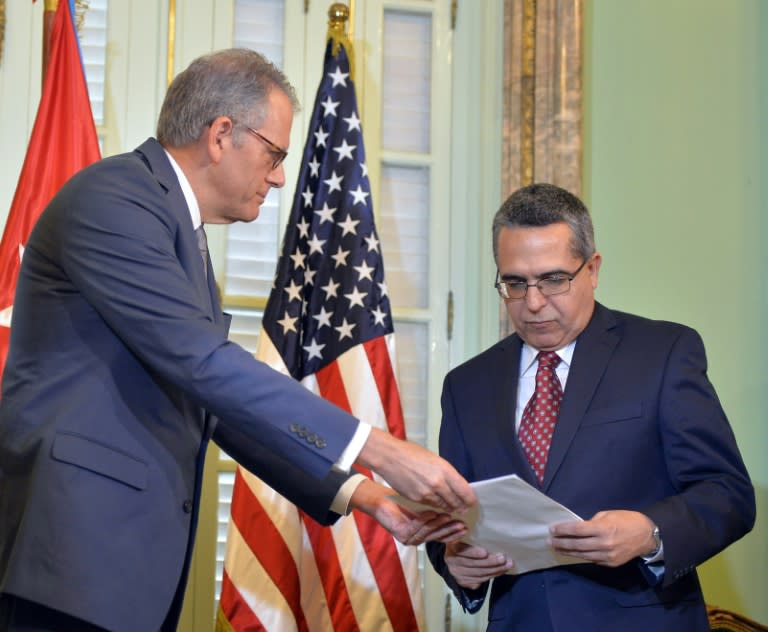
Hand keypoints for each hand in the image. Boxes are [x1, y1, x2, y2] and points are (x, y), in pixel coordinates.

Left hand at [350, 479, 468, 544]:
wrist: (381, 500)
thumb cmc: (402, 501)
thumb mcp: (423, 505)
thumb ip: (437, 509)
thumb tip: (457, 506)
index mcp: (424, 533)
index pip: (442, 535)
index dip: (454, 532)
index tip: (465, 526)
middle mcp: (418, 539)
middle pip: (438, 536)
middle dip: (451, 530)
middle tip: (462, 525)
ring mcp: (409, 538)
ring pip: (428, 532)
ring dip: (440, 524)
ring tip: (449, 516)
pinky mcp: (401, 534)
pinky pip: (416, 527)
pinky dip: (424, 520)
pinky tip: (431, 512)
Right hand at [356, 428, 476, 513]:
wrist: (390, 457)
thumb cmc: (412, 454)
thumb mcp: (435, 460)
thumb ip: (447, 474)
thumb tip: (457, 487)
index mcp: (445, 470)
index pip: (466, 493)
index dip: (470, 500)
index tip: (471, 502)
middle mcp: (438, 483)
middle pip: (457, 503)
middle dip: (461, 506)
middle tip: (463, 508)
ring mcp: (427, 493)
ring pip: (444, 506)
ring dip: (449, 507)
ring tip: (451, 506)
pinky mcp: (417, 499)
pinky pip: (431, 506)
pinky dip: (435, 505)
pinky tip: (435, 501)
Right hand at [444, 541, 513, 588]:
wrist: (454, 560)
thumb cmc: (463, 544)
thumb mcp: (462, 537)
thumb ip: (470, 535)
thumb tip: (486, 529)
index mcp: (452, 548)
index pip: (461, 551)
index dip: (473, 552)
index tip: (485, 552)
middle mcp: (453, 563)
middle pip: (473, 564)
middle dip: (491, 562)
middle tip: (503, 557)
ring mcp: (458, 575)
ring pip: (480, 574)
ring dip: (496, 569)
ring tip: (508, 564)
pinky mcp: (465, 583)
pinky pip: (481, 580)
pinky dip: (494, 575)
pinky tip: (502, 570)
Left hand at [549, 510, 656, 566]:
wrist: (647, 536)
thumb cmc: (626, 520)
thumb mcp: (608, 515)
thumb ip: (592, 522)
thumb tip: (579, 529)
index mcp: (602, 528)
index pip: (577, 530)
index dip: (563, 530)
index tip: (552, 529)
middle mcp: (604, 544)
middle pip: (577, 544)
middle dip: (561, 543)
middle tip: (549, 541)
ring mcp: (607, 556)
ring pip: (582, 555)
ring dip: (568, 551)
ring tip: (557, 548)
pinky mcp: (611, 563)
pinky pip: (592, 559)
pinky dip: (581, 556)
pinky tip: (572, 553)